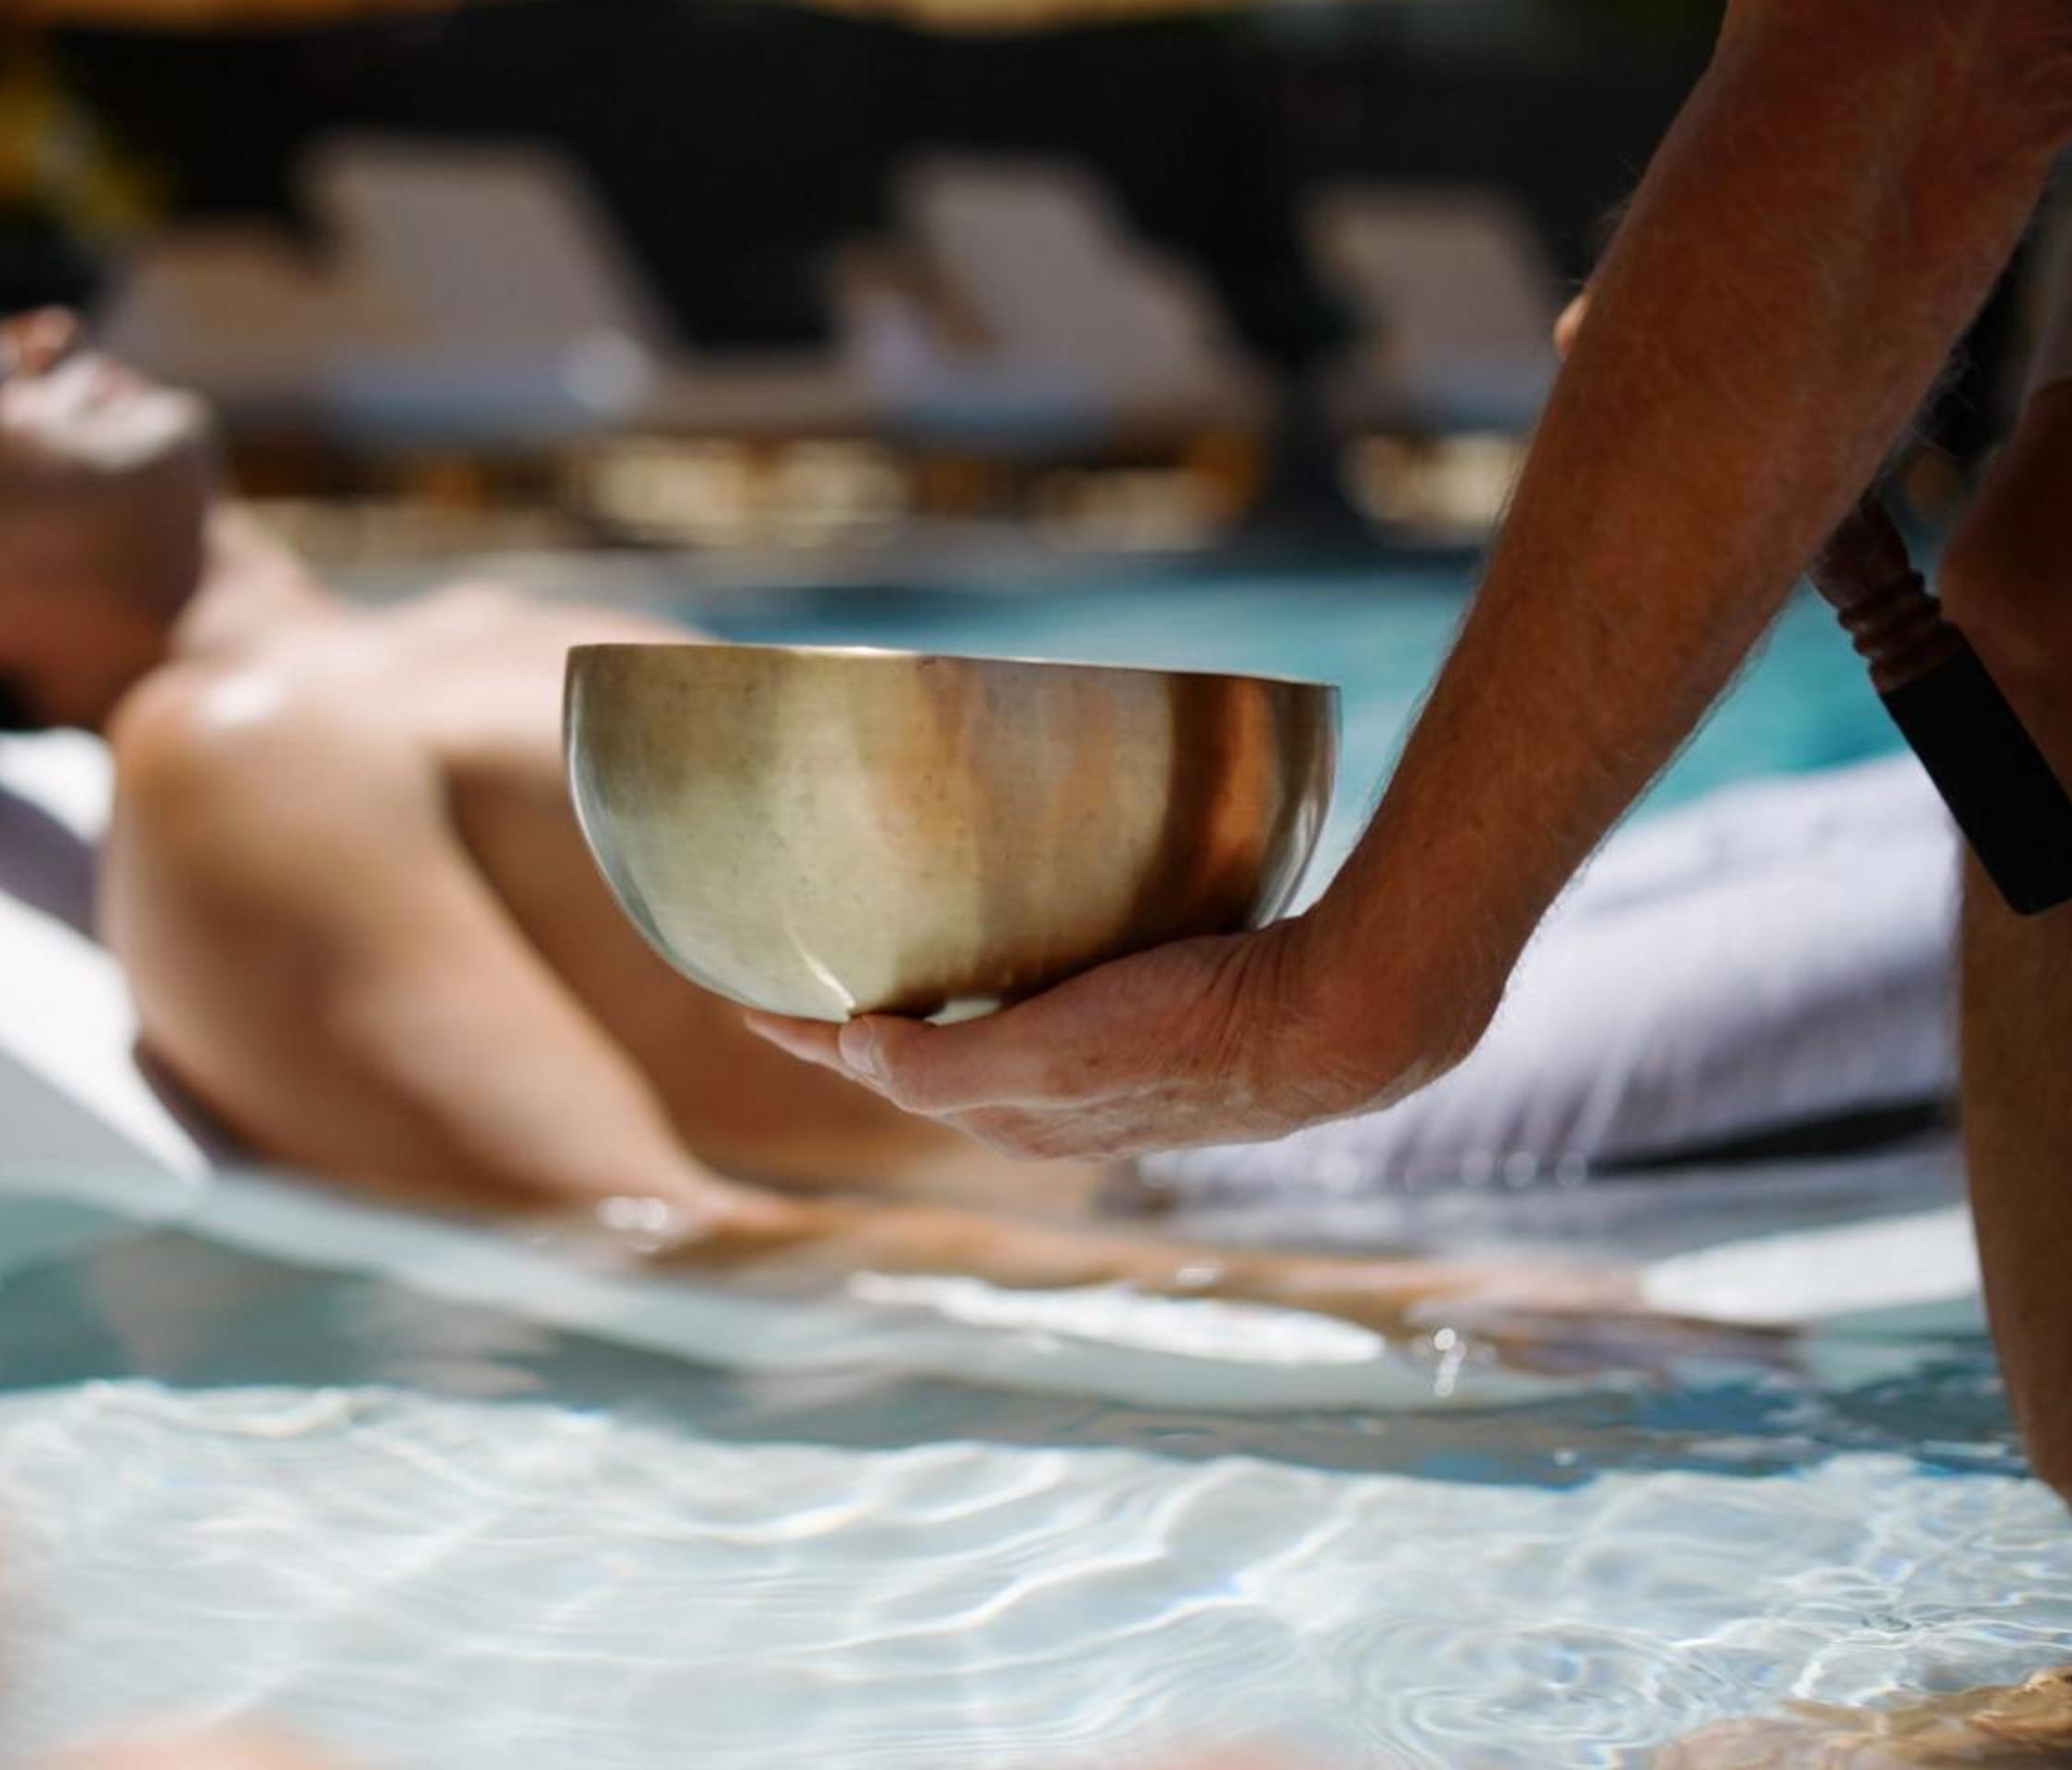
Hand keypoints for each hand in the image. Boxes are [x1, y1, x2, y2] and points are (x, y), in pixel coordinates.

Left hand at [745, 913, 1493, 1163]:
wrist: (1336, 1026)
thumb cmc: (1195, 1035)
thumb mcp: (1056, 1056)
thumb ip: (952, 1063)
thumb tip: (855, 1050)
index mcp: (1013, 1118)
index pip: (876, 1072)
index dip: (801, 1036)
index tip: (735, 996)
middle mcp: (1047, 1107)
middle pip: (918, 1064)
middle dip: (849, 1030)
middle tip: (788, 977)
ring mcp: (1099, 1076)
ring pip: (978, 1045)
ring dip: (918, 1015)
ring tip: (878, 967)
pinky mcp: (1147, 1035)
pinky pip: (1039, 1016)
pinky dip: (990, 995)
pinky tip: (1006, 954)